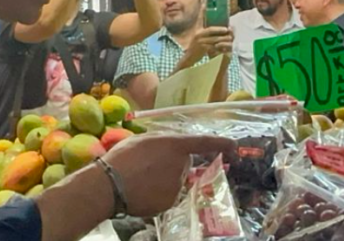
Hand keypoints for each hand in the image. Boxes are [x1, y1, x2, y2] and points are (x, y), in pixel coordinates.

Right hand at [103, 134, 235, 217]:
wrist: (109, 186)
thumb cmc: (122, 158)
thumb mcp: (143, 140)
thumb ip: (163, 141)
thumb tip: (173, 147)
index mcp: (175, 146)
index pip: (204, 143)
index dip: (221, 143)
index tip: (234, 146)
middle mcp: (181, 165)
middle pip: (184, 163)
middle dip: (173, 164)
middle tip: (149, 165)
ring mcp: (177, 185)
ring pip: (176, 180)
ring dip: (165, 179)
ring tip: (141, 179)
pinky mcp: (170, 202)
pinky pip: (169, 195)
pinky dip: (159, 194)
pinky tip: (143, 191)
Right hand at [190, 27, 233, 57]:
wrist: (189, 58)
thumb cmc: (195, 48)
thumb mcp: (198, 38)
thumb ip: (205, 33)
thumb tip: (213, 28)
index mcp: (198, 32)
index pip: (209, 28)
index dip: (218, 28)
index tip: (226, 28)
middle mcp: (198, 35)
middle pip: (212, 32)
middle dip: (221, 32)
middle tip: (229, 33)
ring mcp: (200, 42)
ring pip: (214, 39)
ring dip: (222, 39)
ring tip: (230, 40)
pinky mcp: (202, 49)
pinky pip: (213, 47)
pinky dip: (219, 47)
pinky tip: (224, 48)